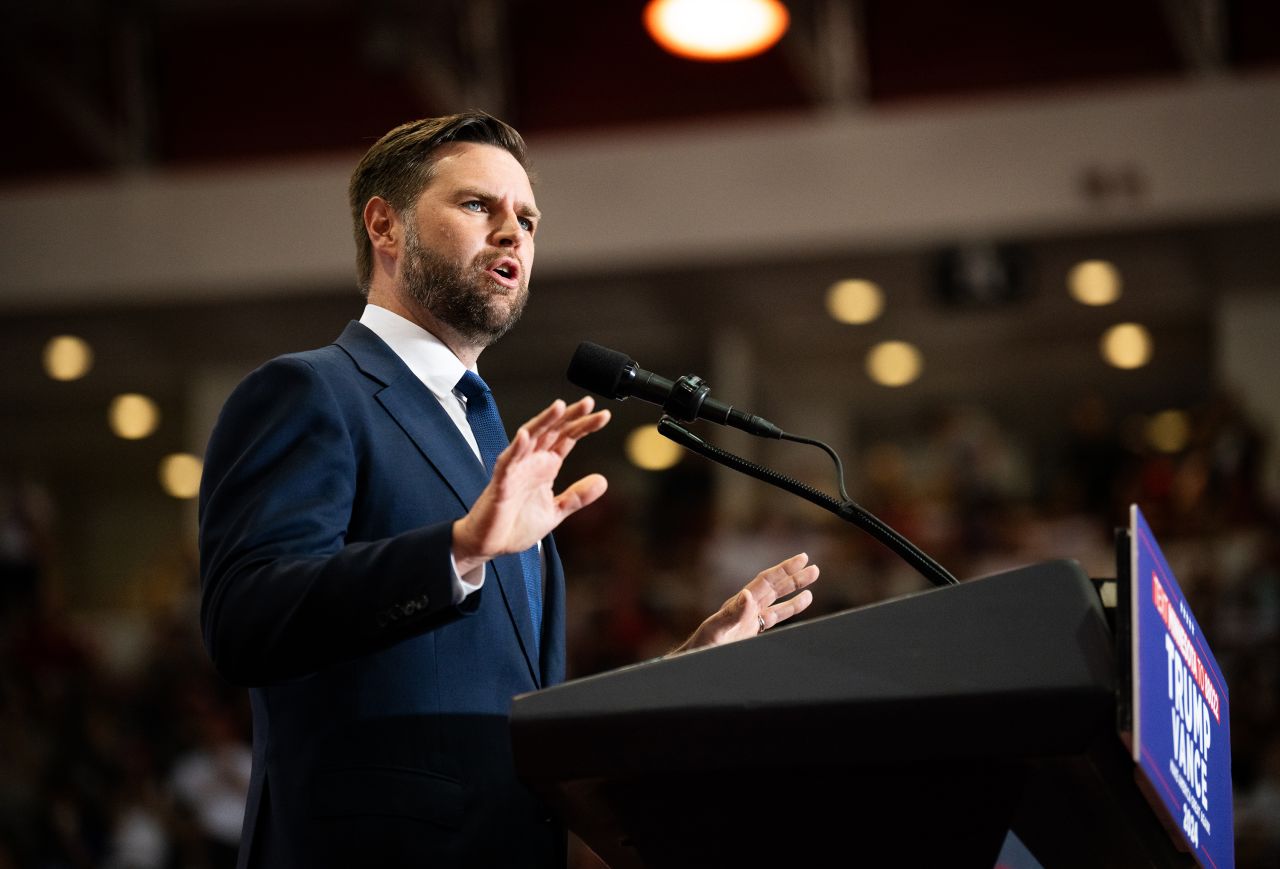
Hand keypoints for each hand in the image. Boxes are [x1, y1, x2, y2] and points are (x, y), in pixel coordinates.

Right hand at [453, 397, 609, 572]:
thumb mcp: (556, 512)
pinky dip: (516, 449)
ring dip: (543, 422)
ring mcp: (516, 470)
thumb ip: (577, 496)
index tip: (603, 416)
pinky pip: (508, 462)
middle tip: (589, 403)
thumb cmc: (516, 526)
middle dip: (570, 416)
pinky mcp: (501, 483)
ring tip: (559, 407)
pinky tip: (525, 436)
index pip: (567, 439)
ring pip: (530, 438)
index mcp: (546, 467)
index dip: (584, 426)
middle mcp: (532, 462)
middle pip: (552, 431)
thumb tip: (602, 481)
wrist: (490, 545)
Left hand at [671, 552, 818, 653]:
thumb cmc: (701, 646)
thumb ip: (732, 613)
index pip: (766, 582)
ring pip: (777, 600)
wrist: (694, 661)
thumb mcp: (716, 629)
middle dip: (793, 577)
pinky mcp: (752, 631)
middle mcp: (746, 607)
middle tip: (814, 567)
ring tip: (813, 580)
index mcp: (740, 603)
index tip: (801, 559)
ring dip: (794, 590)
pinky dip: (789, 609)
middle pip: (774, 587)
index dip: (784, 570)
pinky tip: (802, 602)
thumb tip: (748, 593)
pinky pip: (775, 616)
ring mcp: (750, 619)